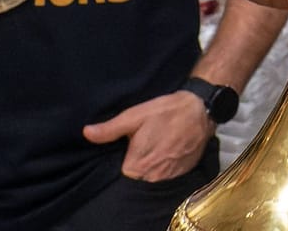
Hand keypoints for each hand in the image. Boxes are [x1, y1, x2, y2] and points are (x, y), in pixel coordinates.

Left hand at [82, 91, 213, 180]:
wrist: (200, 109)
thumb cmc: (165, 112)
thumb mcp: (134, 116)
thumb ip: (109, 129)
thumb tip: (87, 133)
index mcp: (136, 166)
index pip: (120, 170)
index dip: (124, 155)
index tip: (131, 143)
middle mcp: (152, 177)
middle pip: (136, 173)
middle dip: (138, 159)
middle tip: (146, 140)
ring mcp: (169, 177)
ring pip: (151, 174)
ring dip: (153, 162)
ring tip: (159, 142)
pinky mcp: (182, 173)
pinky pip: (167, 173)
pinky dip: (166, 162)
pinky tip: (169, 146)